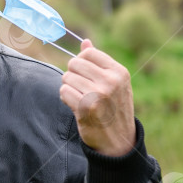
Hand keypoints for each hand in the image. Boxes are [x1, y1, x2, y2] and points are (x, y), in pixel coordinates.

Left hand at [60, 39, 135, 156]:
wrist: (118, 140)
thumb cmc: (113, 108)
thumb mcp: (114, 83)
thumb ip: (98, 62)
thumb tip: (85, 42)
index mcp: (119, 72)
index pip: (88, 53)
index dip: (81, 63)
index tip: (85, 75)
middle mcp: (111, 81)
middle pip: (74, 64)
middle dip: (72, 75)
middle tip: (80, 88)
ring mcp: (98, 94)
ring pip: (67, 77)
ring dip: (68, 88)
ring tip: (80, 98)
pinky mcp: (85, 107)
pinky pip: (63, 91)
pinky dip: (65, 98)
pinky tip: (75, 105)